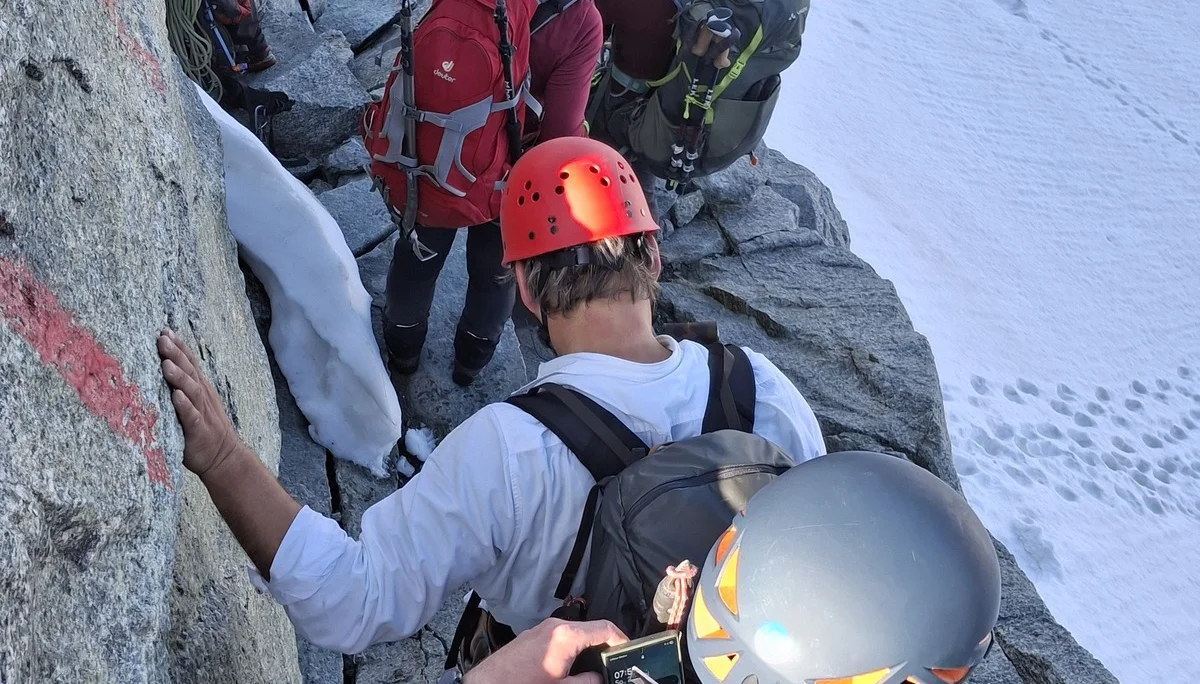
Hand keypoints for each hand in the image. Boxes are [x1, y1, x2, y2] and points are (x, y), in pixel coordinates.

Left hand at [157, 328, 239, 476]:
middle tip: (161, 339)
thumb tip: (159, 372)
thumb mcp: (194, 405)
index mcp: (200, 389)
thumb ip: (181, 390)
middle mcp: (202, 396)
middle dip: (175, 354)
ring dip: (179, 376)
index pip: (190, 363)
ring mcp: (202, 412)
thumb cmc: (202, 431)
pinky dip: (184, 405)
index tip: (165, 331)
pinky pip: (191, 416)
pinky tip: (176, 396)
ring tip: (166, 364)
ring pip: (191, 390)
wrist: (224, 458)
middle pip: (189, 371)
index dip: (179, 346)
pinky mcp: (199, 431)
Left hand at [463, 618, 627, 683]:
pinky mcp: (532, 636)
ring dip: (587, 647)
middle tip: (614, 664)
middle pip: (591, 629)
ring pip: (576, 633)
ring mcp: (542, 628)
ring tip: (595, 668)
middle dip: (604, 646)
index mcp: (567, 635)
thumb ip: (588, 682)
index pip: (605, 628)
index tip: (630, 651)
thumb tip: (601, 678)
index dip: (622, 639)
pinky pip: (560, 636)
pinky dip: (572, 648)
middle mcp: (556, 625)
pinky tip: (572, 666)